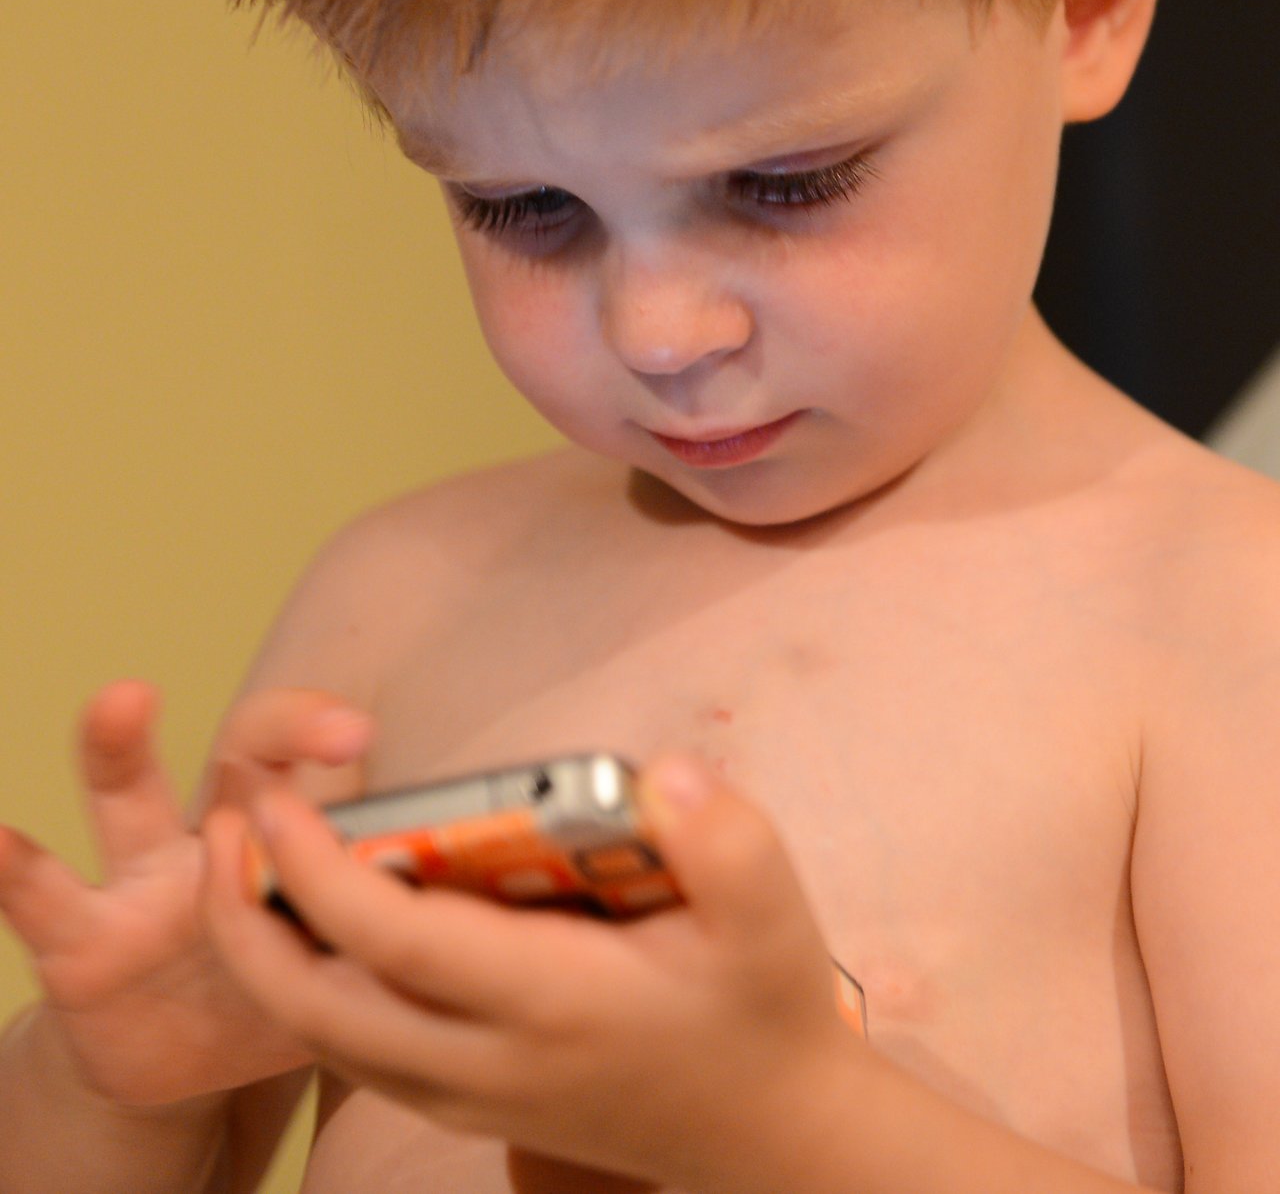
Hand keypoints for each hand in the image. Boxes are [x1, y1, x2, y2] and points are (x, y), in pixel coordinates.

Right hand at [0, 678, 371, 1105]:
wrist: (179, 1068)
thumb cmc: (279, 987)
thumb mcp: (343, 960)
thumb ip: (401, 926)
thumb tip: (527, 905)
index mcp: (287, 839)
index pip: (325, 766)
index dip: (351, 746)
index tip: (377, 736)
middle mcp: (213, 837)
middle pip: (242, 755)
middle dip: (285, 726)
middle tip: (333, 725)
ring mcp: (140, 885)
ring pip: (128, 797)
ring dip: (122, 744)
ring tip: (123, 698)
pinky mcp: (81, 947)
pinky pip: (41, 899)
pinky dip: (12, 865)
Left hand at [203, 755, 859, 1189]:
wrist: (770, 1139)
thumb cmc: (762, 1011)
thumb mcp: (773, 920)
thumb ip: (728, 841)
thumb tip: (665, 774)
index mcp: (546, 1004)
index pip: (392, 941)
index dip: (314, 871)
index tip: (269, 799)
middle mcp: (486, 1063)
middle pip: (319, 1008)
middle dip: (244, 922)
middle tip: (218, 828)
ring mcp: (470, 1096)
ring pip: (326, 1039)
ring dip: (264, 958)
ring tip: (242, 864)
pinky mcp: (469, 1104)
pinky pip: (357, 1052)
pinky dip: (307, 990)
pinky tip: (309, 925)